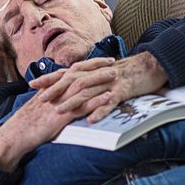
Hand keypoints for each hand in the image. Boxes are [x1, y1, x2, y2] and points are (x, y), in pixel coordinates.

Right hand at [0, 57, 116, 171]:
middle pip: (79, 73)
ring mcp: (59, 102)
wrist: (16, 133)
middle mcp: (56, 91)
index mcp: (52, 86)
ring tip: (115, 75)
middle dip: (97, 66)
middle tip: (113, 62)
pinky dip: (96, 100)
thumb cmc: (27, 121)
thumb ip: (52, 94)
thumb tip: (61, 91)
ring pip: (82, 86)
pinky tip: (108, 97)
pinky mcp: (61, 116)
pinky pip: (82, 106)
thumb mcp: (40, 103)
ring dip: (99, 79)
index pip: (73, 70)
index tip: (102, 60)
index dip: (89, 63)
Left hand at [31, 51, 167, 123]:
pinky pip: (110, 101)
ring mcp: (110, 82)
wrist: (152, 65)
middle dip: (55, 90)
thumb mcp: (104, 74)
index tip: (32, 84)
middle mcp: (97, 74)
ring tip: (60, 112)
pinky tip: (91, 119)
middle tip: (40, 100)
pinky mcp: (123, 90)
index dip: (49, 78)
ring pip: (88, 92)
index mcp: (92, 70)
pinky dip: (100, 110)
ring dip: (73, 102)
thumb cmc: (128, 72)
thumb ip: (89, 80)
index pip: (65, 73)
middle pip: (72, 81)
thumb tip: (72, 87)